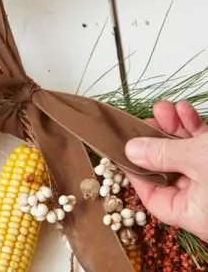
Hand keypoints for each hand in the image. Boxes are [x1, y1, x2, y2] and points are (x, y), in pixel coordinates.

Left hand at [125, 100, 207, 240]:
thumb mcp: (198, 159)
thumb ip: (162, 153)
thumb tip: (132, 150)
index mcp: (198, 215)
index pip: (155, 199)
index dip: (137, 172)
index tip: (124, 147)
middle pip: (172, 172)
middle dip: (159, 139)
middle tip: (148, 118)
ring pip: (189, 157)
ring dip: (176, 130)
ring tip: (166, 108)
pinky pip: (207, 150)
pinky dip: (196, 131)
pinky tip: (187, 112)